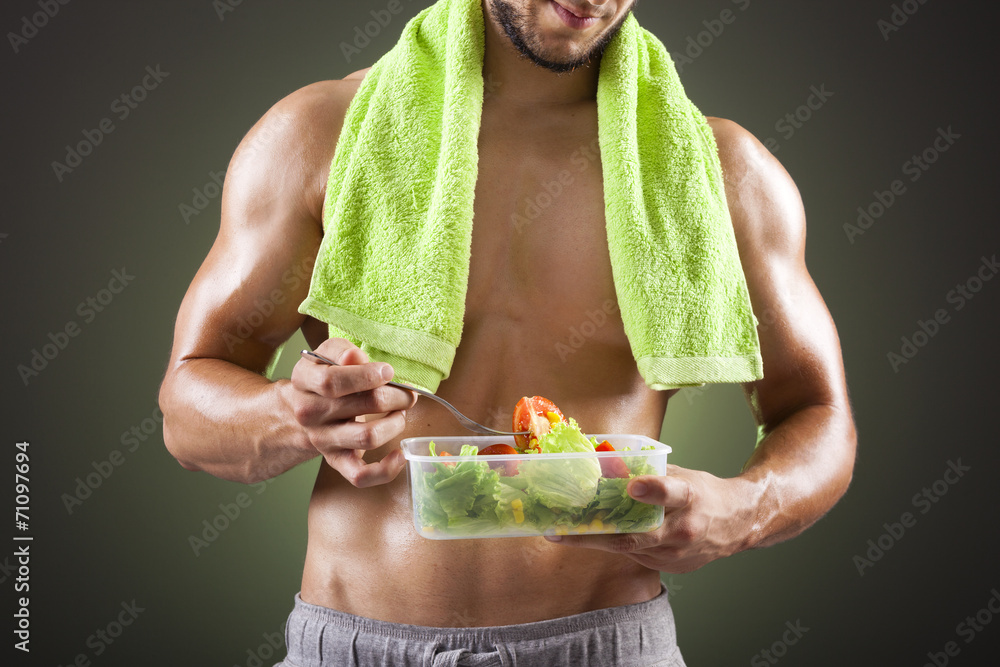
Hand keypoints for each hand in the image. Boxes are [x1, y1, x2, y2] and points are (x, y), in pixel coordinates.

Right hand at [283, 338, 416, 486]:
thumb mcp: (325, 355)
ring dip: (395, 423)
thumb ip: (341, 351)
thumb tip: (355, 357)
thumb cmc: (322, 377)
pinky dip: (386, 470)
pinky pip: (360, 476)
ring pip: (367, 437)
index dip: (366, 376)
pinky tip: (400, 454)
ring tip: (401, 412)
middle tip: (407, 392)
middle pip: (360, 406)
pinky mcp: (335, 462)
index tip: (388, 372)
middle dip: (395, 396)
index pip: (332, 382)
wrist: (298, 411)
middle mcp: (309, 413)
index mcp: (304, 382)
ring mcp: (322, 440)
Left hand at [544, 465, 755, 572]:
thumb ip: (647, 473)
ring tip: (563, 531)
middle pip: (638, 534)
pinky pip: (636, 555)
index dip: (653, 490)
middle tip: (562, 529)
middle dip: (596, 533)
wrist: (738, 523)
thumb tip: (606, 465)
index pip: (672, 493)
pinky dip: (616, 544)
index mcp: (691, 496)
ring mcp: (678, 554)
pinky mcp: (671, 567)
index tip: (633, 486)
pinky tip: (596, 535)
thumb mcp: (681, 473)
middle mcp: (685, 529)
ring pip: (630, 548)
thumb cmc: (705, 493)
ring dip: (597, 540)